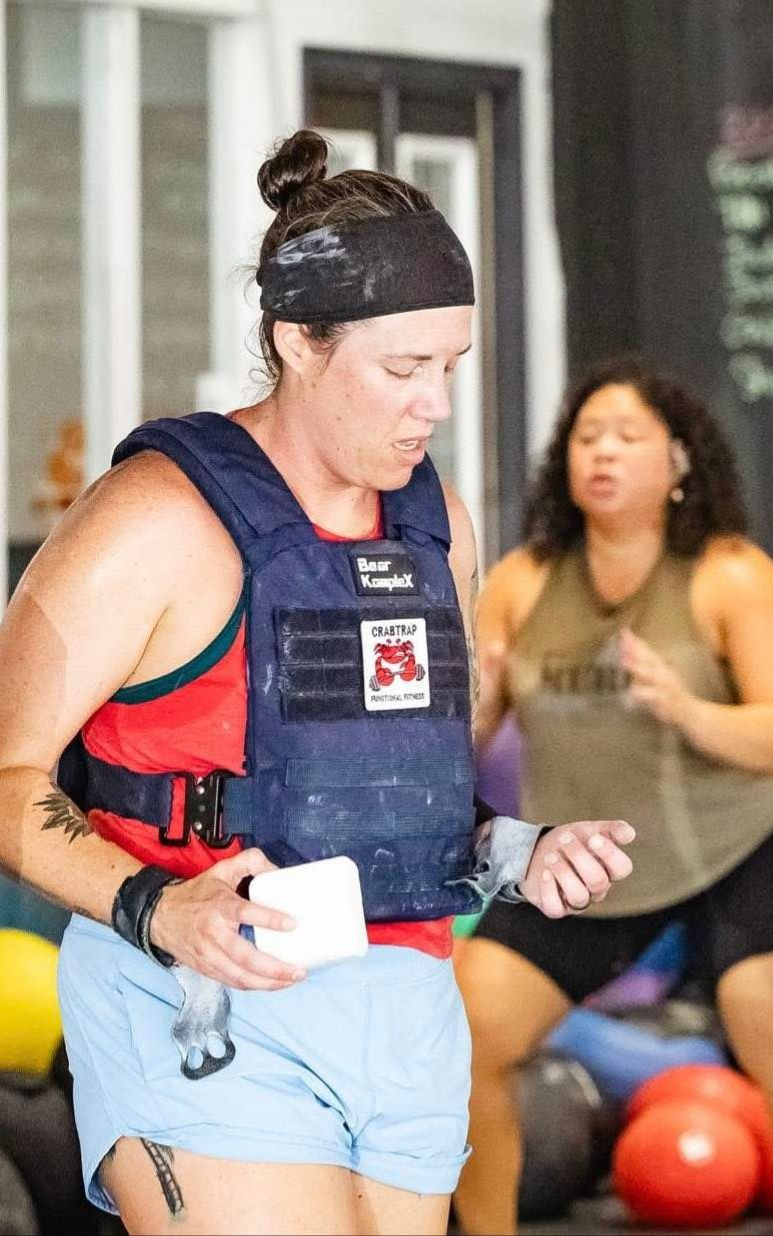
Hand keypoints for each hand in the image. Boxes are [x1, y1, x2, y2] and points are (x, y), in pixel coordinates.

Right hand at [150, 848, 305, 990]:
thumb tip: (278, 871)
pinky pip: (233, 982)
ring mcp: (208, 955)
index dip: (269, 919)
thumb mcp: (222, 870)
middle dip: (274, 968)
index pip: (245, 913)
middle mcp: (213, 934)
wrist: (159, 917)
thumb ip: (251, 862)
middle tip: (298, 970)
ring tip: (291, 980)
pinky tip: (272, 984)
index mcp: (219, 906)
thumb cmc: (196, 894)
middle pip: (245, 957)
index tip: (292, 924)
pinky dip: (254, 986)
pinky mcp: (206, 969)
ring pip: (240, 977)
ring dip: (268, 983)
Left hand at [520, 819, 635, 917]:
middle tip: (565, 839)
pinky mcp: (556, 908)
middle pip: (598, 881)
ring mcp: (577, 901)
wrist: (541, 850)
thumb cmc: (573, 842)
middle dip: (579, 857)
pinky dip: (548, 889)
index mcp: (609, 870)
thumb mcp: (592, 830)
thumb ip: (612, 830)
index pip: (622, 868)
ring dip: (563, 872)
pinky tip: (545, 872)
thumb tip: (629, 833)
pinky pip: (555, 908)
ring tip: (550, 856)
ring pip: (579, 897)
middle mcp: (596, 889)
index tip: (593, 837)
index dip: (610, 853)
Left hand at [619, 627, 694, 726]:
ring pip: (649, 675)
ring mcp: (664, 686)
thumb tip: (624, 656)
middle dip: (635, 649)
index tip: (623, 630)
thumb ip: (643, 667)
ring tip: (623, 660)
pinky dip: (640, 694)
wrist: (690, 712)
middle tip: (622, 640)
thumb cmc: (671, 693)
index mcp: (661, 666)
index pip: (647, 650)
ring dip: (636, 667)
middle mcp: (663, 673)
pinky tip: (629, 692)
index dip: (635, 641)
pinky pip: (651, 696)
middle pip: (648, 658)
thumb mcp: (659, 677)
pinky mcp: (664, 700)